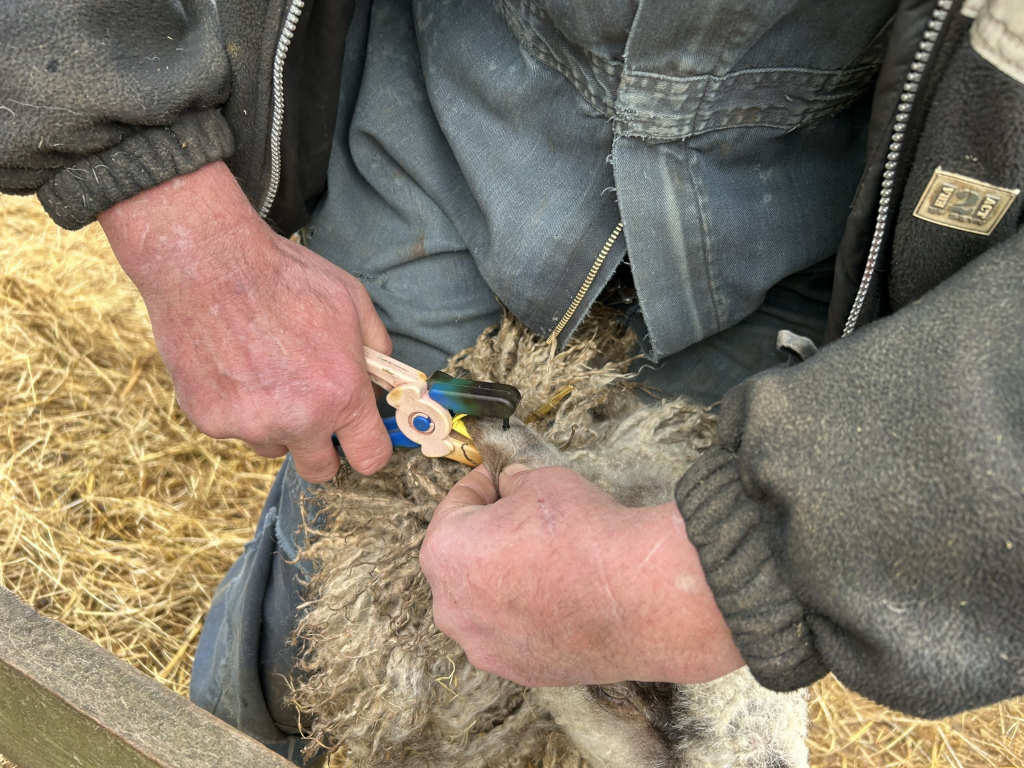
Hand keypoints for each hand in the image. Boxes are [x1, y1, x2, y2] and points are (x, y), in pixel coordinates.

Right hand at [98, 161, 392, 480]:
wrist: (207, 263)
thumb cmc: (283, 277)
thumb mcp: (351, 301)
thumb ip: (375, 348)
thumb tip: (380, 379)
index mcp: (342, 394)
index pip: (370, 458)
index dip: (368, 450)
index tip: (360, 441)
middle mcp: (299, 420)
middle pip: (320, 470)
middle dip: (322, 450)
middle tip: (312, 415)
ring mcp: (252, 425)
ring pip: (274, 445)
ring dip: (276, 424)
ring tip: (264, 372)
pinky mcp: (211, 421)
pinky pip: (235, 427)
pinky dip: (236, 406)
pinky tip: (231, 363)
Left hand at [421, 464, 743, 686]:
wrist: (640, 596)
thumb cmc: (587, 536)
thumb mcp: (543, 481)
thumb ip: (514, 483)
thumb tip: (512, 486)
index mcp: (446, 552)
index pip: (454, 507)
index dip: (481, 485)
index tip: (498, 478)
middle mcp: (452, 606)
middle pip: (461, 559)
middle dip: (487, 535)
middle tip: (521, 516)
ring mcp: (483, 644)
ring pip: (482, 601)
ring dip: (502, 579)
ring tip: (543, 559)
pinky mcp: (516, 669)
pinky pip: (509, 632)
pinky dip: (524, 614)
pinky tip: (557, 596)